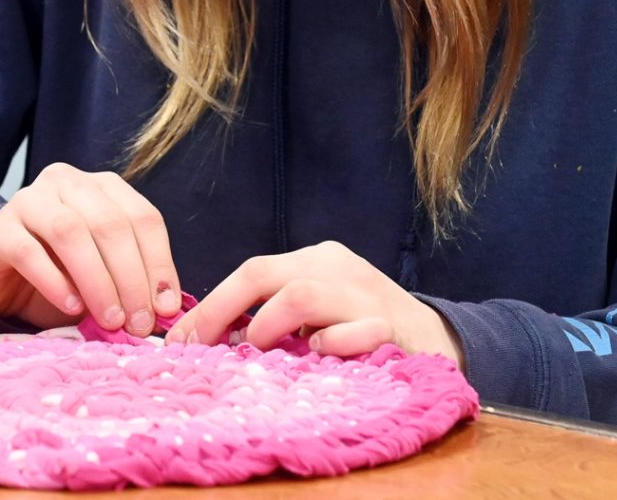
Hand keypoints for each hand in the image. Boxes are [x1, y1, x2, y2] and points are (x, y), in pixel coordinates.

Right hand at [0, 162, 180, 334]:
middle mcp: (67, 182)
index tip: (166, 308)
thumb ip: (131, 281)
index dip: (159, 263)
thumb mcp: (103, 273)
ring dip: (97, 280)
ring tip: (111, 320)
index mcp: (102, 187)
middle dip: (131, 278)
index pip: (143, 218)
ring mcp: (28, 200)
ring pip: (71, 232)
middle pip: (110, 224)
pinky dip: (55, 282)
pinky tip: (72, 308)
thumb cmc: (59, 274)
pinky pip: (29, 252)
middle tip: (139, 323)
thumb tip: (166, 309)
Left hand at [165, 240, 463, 364]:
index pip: (251, 271)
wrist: (436, 340)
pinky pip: (353, 329)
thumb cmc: (363, 330)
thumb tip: (210, 339)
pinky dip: (329, 344)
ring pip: (302, 293)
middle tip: (199, 349)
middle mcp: (336, 267)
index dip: (212, 305)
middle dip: (222, 310)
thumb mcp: (317, 313)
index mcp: (314, 261)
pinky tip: (321, 356)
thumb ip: (274, 317)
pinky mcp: (390, 325)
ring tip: (261, 353)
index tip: (180, 341)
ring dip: (269, 326)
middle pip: (265, 273)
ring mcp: (364, 293)